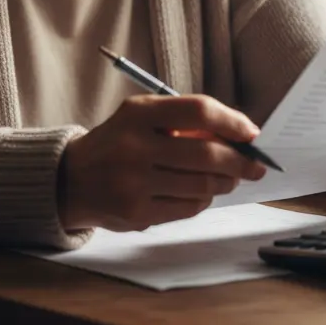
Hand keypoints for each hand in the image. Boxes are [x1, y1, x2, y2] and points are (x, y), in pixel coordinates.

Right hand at [58, 94, 267, 231]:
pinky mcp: (137, 214)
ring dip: (225, 182)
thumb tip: (237, 136)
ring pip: (202, 185)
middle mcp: (135, 147)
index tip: (251, 133)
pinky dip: (204, 200)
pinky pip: (188, 208)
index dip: (232, 121)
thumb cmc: (118, 142)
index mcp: (138, 114)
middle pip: (207, 154)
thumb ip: (183, 121)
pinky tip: (202, 192)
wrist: (71, 179)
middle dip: (240, 161)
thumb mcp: (140, 117)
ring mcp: (135, 183)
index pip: (198, 110)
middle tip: (254, 165)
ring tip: (230, 178)